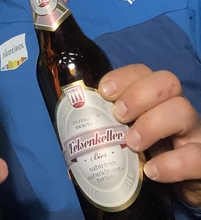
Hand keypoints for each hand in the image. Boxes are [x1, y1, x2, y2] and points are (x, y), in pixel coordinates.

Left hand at [98, 64, 200, 206]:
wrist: (180, 187)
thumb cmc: (148, 154)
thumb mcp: (127, 135)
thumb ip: (108, 125)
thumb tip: (71, 126)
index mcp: (154, 98)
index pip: (143, 72)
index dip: (123, 76)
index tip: (103, 92)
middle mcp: (175, 108)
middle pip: (167, 81)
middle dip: (138, 94)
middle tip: (119, 115)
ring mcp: (192, 132)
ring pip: (183, 110)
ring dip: (152, 124)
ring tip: (131, 144)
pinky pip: (195, 156)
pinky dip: (172, 163)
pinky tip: (151, 171)